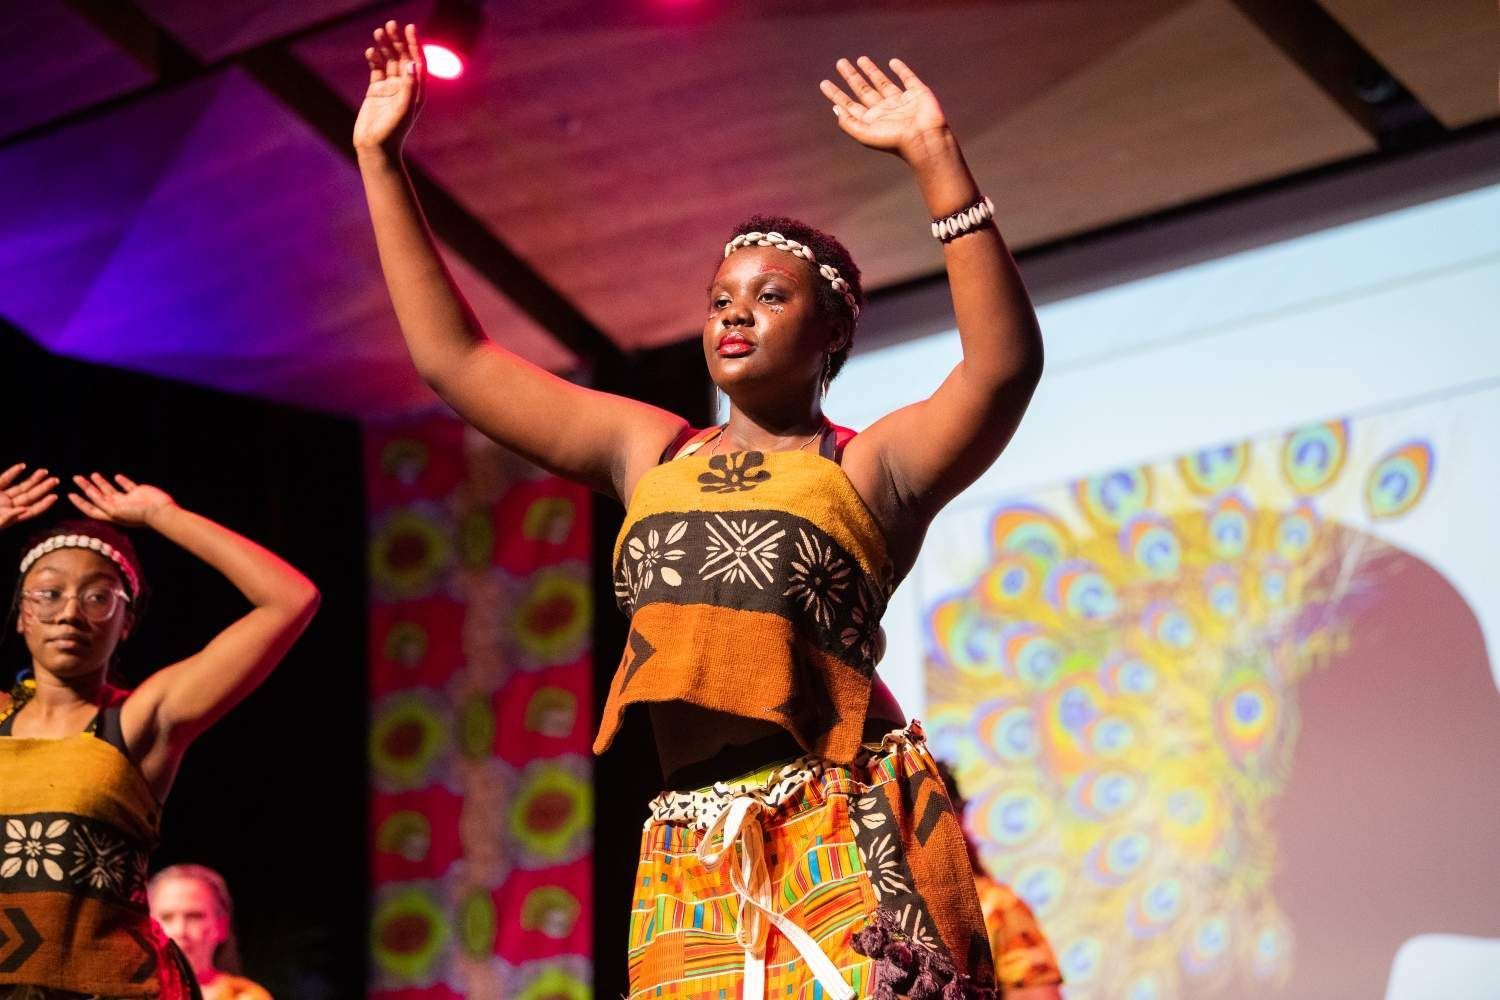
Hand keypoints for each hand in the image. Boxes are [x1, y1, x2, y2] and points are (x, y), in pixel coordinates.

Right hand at [0, 464, 57, 528]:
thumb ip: (8, 517)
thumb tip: (25, 509)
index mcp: (13, 517)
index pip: (32, 510)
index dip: (44, 504)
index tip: (55, 496)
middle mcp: (9, 507)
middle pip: (30, 497)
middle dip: (43, 488)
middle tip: (56, 480)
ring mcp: (1, 498)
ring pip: (21, 487)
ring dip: (33, 479)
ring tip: (45, 471)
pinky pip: (4, 480)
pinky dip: (12, 472)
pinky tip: (22, 466)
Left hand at [69, 474, 175, 527]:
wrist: (159, 511)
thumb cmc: (137, 514)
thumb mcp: (115, 511)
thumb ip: (101, 502)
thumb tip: (89, 493)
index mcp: (110, 514)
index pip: (91, 508)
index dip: (80, 502)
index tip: (70, 494)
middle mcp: (117, 507)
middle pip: (98, 497)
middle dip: (86, 487)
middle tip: (76, 478)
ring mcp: (128, 500)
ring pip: (111, 490)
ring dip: (101, 483)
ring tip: (93, 474)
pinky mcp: (138, 492)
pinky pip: (127, 486)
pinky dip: (121, 481)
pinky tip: (116, 476)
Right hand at [353, 21, 424, 151]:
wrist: (375, 148)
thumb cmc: (392, 133)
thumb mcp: (403, 109)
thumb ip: (409, 87)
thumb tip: (413, 63)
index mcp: (416, 91)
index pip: (417, 62)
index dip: (414, 44)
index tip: (410, 28)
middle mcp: (405, 88)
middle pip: (402, 58)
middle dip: (398, 41)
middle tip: (390, 24)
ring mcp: (390, 89)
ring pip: (388, 61)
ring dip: (385, 46)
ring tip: (378, 32)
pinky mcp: (375, 92)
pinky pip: (376, 70)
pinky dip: (373, 59)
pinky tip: (370, 51)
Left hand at [819, 57, 948, 162]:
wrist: (924, 139)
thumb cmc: (894, 140)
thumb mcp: (865, 134)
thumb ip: (849, 123)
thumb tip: (835, 108)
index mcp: (871, 120)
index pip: (849, 104)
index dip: (836, 94)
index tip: (824, 83)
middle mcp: (884, 110)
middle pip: (863, 90)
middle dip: (851, 77)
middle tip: (840, 63)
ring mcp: (900, 101)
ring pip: (882, 82)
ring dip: (871, 71)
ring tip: (860, 59)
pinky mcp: (917, 93)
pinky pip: (907, 78)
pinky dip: (901, 70)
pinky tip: (893, 62)